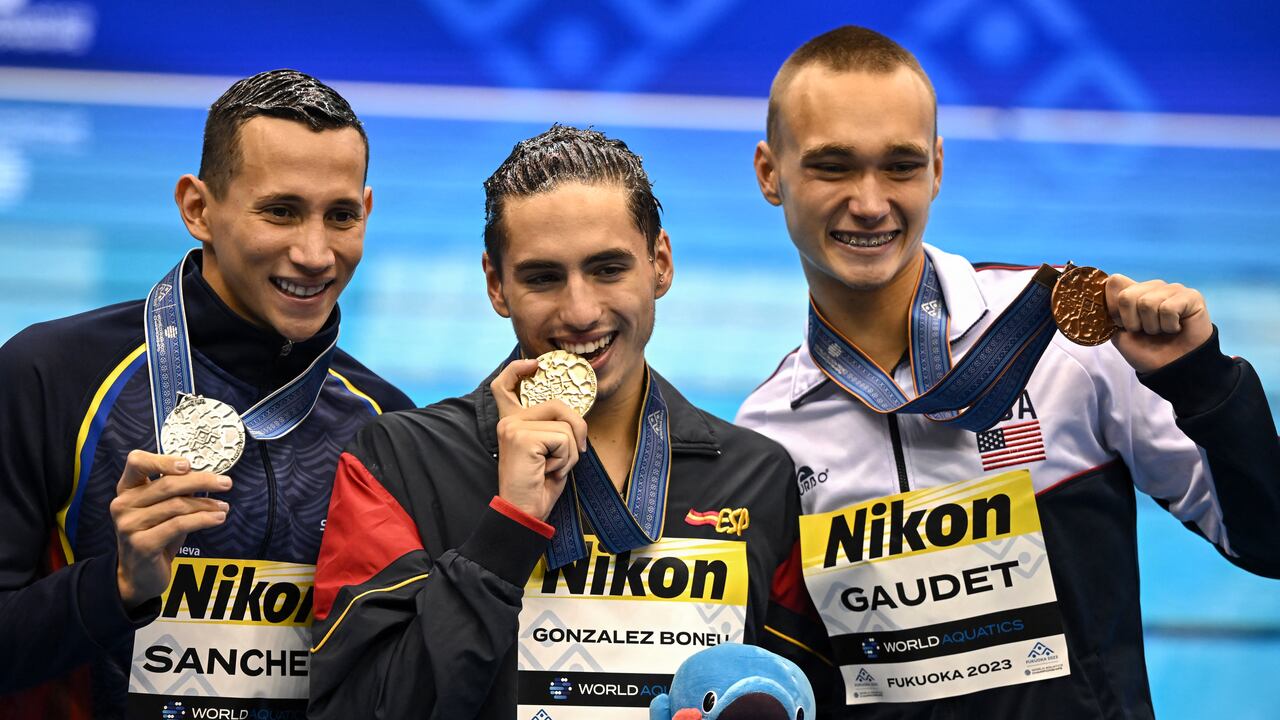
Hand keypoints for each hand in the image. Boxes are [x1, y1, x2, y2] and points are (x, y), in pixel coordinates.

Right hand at [112, 450, 231, 608]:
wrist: (139, 575)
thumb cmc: (155, 535)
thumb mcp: (163, 509)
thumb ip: (176, 491)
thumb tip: (205, 475)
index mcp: (126, 489)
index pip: (137, 462)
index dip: (163, 460)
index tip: (188, 465)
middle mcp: (123, 505)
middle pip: (167, 484)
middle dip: (202, 481)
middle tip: (226, 483)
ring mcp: (129, 525)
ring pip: (177, 505)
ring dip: (206, 504)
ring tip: (223, 506)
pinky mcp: (142, 544)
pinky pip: (179, 525)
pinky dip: (203, 519)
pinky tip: (218, 518)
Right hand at [490, 359, 588, 521]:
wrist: (524, 513)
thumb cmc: (539, 485)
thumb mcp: (548, 450)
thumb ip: (552, 427)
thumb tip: (574, 415)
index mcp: (510, 422)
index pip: (504, 385)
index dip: (518, 369)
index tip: (534, 364)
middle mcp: (508, 421)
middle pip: (557, 404)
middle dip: (577, 428)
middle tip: (576, 452)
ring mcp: (513, 427)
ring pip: (565, 425)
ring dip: (570, 452)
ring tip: (553, 468)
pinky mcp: (522, 438)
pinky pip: (563, 439)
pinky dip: (566, 459)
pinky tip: (549, 472)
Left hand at [1105, 274, 1212, 372]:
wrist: (1171, 368)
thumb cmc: (1147, 351)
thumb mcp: (1118, 333)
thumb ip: (1109, 311)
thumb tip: (1107, 286)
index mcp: (1134, 292)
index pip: (1114, 282)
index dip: (1113, 309)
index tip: (1122, 325)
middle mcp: (1152, 287)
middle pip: (1126, 295)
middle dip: (1133, 322)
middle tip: (1146, 332)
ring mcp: (1172, 289)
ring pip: (1147, 303)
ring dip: (1152, 326)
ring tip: (1162, 331)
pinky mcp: (1191, 296)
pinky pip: (1168, 308)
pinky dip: (1169, 326)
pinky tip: (1176, 329)